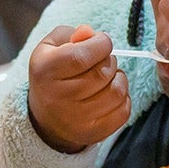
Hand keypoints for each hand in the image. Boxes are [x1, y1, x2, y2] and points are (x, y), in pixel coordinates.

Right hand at [27, 24, 130, 153]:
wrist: (46, 118)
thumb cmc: (53, 75)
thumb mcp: (51, 48)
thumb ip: (71, 35)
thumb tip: (90, 34)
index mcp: (45, 71)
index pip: (81, 56)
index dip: (101, 44)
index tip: (102, 42)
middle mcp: (58, 97)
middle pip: (102, 73)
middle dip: (110, 60)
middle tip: (103, 60)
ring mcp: (76, 119)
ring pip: (117, 92)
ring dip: (119, 78)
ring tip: (108, 77)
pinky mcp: (93, 133)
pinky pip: (123, 111)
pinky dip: (123, 98)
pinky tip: (110, 94)